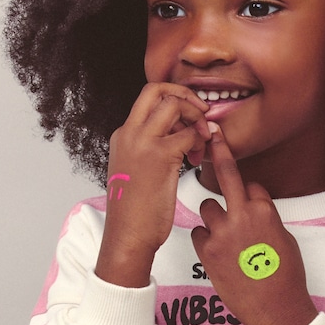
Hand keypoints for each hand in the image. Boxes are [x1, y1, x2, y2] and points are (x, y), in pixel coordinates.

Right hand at [96, 83, 210, 286]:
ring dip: (197, 118)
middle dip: (185, 94)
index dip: (173, 100)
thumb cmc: (136, 211)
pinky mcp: (159, 155)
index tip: (190, 116)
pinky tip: (199, 160)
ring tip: (202, 143)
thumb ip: (150, 150)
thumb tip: (178, 138)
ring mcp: (142, 142)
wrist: (128, 235)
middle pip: (156, 89)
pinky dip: (201, 142)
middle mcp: (129, 133)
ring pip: (174, 104)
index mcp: (122, 135)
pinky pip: (189, 133)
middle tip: (202, 113)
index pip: (147, 99)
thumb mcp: (135, 172)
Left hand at [191, 126, 318, 324]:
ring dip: (213, 216)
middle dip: (220, 153)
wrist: (277, 310)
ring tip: (224, 236)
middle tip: (213, 136)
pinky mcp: (207, 252)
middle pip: (226, 175)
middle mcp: (243, 215)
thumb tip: (255, 210)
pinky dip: (206, 239)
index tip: (245, 191)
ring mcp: (222, 233)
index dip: (249, 192)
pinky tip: (217, 253)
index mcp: (266, 210)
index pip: (251, 184)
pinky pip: (199, 233)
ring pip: (207, 207)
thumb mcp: (284, 239)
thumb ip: (266, 219)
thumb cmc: (286, 277)